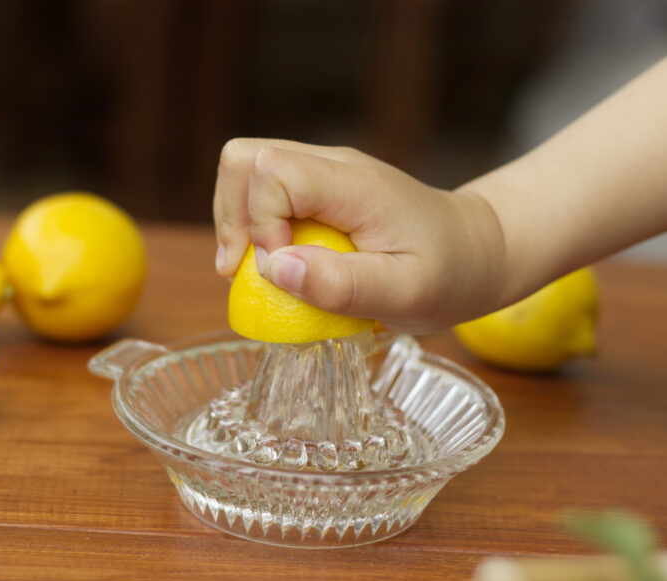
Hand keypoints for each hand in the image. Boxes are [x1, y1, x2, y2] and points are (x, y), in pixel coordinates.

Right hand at [213, 138, 506, 332]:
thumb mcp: (408, 295)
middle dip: (232, 216)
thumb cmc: (450, 274)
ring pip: (245, 170)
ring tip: (254, 271)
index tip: (279, 271)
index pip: (271, 170)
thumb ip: (343, 284)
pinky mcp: (319, 189)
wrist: (477, 251)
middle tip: (244, 270)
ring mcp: (324, 173)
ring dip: (236, 222)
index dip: (259, 222)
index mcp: (353, 184)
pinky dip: (253, 227)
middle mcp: (332, 165)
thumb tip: (275, 268)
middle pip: (244, 158)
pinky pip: (263, 191)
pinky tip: (272, 264)